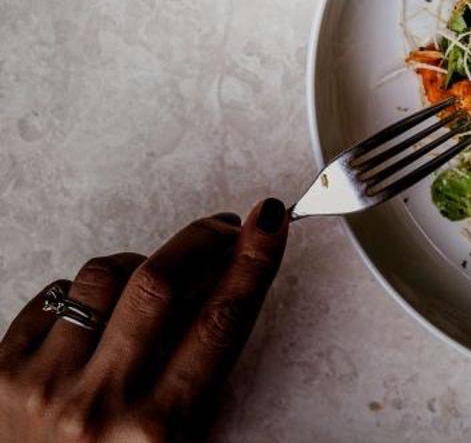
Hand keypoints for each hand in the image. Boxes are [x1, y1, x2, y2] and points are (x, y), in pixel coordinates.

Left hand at [0, 201, 289, 441]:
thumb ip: (197, 375)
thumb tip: (222, 280)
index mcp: (154, 435)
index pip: (219, 323)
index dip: (252, 263)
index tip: (269, 224)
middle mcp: (99, 408)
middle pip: (161, 282)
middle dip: (203, 238)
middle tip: (223, 227)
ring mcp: (46, 387)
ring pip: (105, 274)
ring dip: (137, 266)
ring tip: (147, 283)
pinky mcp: (4, 372)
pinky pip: (55, 295)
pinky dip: (80, 297)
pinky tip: (92, 320)